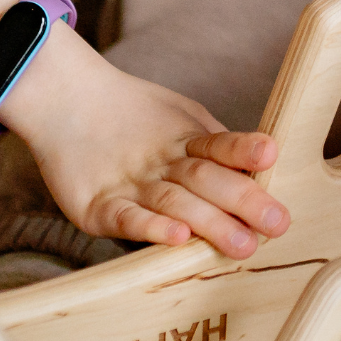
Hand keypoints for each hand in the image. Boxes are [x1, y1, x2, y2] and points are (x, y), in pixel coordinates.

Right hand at [11, 44, 290, 257]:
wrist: (62, 98)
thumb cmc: (129, 116)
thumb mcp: (177, 118)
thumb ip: (212, 143)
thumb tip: (259, 165)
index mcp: (184, 140)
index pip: (219, 145)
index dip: (244, 149)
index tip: (272, 153)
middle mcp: (162, 163)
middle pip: (206, 179)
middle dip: (244, 201)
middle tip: (277, 224)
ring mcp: (131, 184)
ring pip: (175, 202)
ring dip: (210, 223)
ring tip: (241, 242)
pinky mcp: (98, 206)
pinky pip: (127, 217)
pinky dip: (151, 227)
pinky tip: (176, 236)